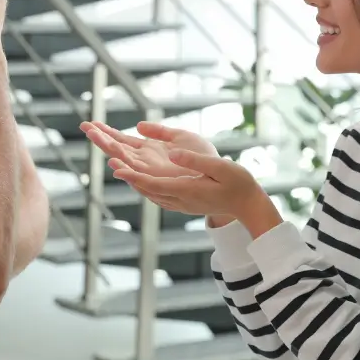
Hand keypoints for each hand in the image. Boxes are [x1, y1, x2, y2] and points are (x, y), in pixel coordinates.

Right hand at [79, 121, 217, 177]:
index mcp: (149, 150)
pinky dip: (126, 169)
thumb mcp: (181, 137)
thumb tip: (138, 126)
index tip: (90, 124)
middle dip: (101, 138)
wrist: (220, 174)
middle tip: (84, 126)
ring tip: (94, 137)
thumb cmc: (202, 157)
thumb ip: (159, 132)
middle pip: (118, 149)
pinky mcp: (160, 180)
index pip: (122, 140)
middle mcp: (146, 162)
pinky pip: (139, 175)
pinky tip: (114, 162)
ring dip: (109, 149)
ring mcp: (151, 171)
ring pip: (125, 160)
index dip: (106, 132)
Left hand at [110, 146, 267, 219]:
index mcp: (187, 190)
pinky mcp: (185, 204)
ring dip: (135, 182)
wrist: (248, 205)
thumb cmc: (238, 183)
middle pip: (147, 189)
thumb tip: (172, 153)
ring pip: (151, 194)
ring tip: (120, 169)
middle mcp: (180, 200)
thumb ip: (195, 160)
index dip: (133, 176)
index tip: (116, 168)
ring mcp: (182, 204)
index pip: (153, 183)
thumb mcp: (220, 167)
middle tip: (111, 163)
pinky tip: (142, 181)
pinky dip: (146, 187)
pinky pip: (159, 196)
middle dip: (128, 176)